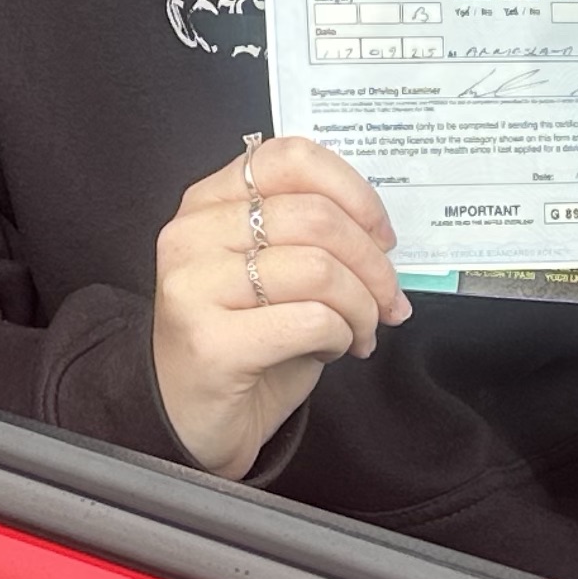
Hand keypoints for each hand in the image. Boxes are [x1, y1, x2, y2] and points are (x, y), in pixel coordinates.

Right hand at [153, 136, 409, 479]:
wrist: (190, 419)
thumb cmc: (242, 341)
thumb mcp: (272, 270)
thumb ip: (310, 236)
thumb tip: (381, 236)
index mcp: (208, 202)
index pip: (290, 159)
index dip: (353, 191)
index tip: (381, 234)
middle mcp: (192, 234)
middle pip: (316, 216)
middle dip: (373, 264)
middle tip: (388, 301)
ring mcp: (194, 286)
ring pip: (320, 269)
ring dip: (362, 306)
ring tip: (361, 330)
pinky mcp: (211, 342)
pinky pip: (312, 319)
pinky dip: (341, 334)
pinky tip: (333, 348)